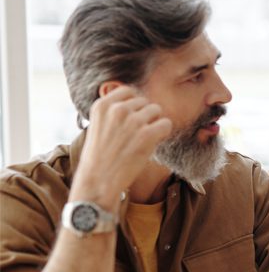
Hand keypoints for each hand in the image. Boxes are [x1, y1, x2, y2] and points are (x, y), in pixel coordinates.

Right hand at [71, 85, 171, 209]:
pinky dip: (163, 133)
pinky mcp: (147, 134)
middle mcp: (117, 109)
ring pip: (157, 111)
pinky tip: (153, 142)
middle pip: (145, 102)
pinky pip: (166, 124)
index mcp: (103, 105)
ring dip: (154, 124)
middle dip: (145, 116)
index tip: (131, 119)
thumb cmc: (101, 154)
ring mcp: (133, 121)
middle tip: (136, 135)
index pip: (129, 91)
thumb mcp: (99, 125)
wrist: (99, 180)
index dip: (134, 105)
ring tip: (142, 139)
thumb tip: (140, 100)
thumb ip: (114, 110)